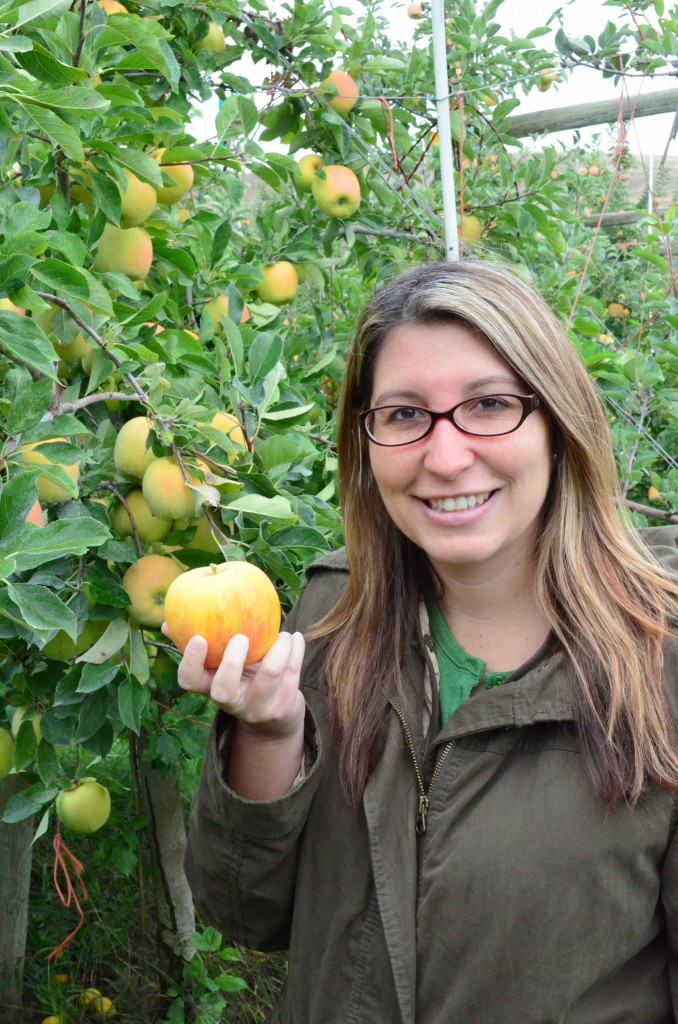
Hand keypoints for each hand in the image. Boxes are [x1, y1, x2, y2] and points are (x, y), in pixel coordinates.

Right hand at [161, 623, 305, 738]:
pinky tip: (295, 638)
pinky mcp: (283, 707)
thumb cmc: (241, 680)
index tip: (199, 637)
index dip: (191, 661)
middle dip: (232, 661)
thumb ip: (199, 646)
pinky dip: (295, 650)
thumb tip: (167, 622)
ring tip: (282, 634)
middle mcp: (231, 703)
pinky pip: (292, 673)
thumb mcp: (219, 668)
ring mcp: (257, 707)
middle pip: (223, 690)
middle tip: (241, 637)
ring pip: (269, 675)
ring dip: (278, 646)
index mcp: (210, 688)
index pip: (189, 681)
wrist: (274, 720)